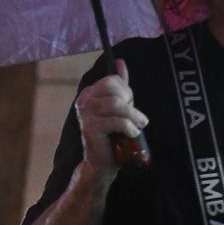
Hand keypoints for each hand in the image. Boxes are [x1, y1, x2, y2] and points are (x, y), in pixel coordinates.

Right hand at [73, 60, 147, 175]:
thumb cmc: (113, 134)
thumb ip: (119, 85)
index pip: (110, 80)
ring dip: (133, 116)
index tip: (131, 104)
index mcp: (89, 94)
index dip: (126, 90)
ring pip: (116, 105)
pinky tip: (132, 134)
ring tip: (139, 125)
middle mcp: (84, 101)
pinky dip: (129, 127)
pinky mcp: (90, 129)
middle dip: (130, 102)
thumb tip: (120, 62)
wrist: (103, 162)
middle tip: (136, 116)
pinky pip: (115, 121)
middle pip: (113, 89)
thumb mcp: (119, 106)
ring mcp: (85, 115)